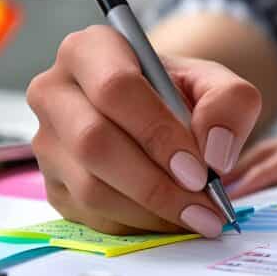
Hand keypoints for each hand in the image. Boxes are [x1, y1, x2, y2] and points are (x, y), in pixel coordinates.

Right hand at [27, 25, 261, 236]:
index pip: (115, 89)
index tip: (199, 170)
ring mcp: (46, 141)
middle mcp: (54, 92)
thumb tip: (215, 153)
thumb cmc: (179, 94)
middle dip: (155, 182)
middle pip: (95, 143)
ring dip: (151, 211)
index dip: (158, 133)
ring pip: (91, 187)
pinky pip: (91, 215)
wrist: (156, 114)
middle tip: (202, 203)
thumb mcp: (216, 84)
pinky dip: (137, 225)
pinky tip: (170, 218)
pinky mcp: (52, 184)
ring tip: (197, 215)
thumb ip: (229, 104)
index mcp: (90, 50)